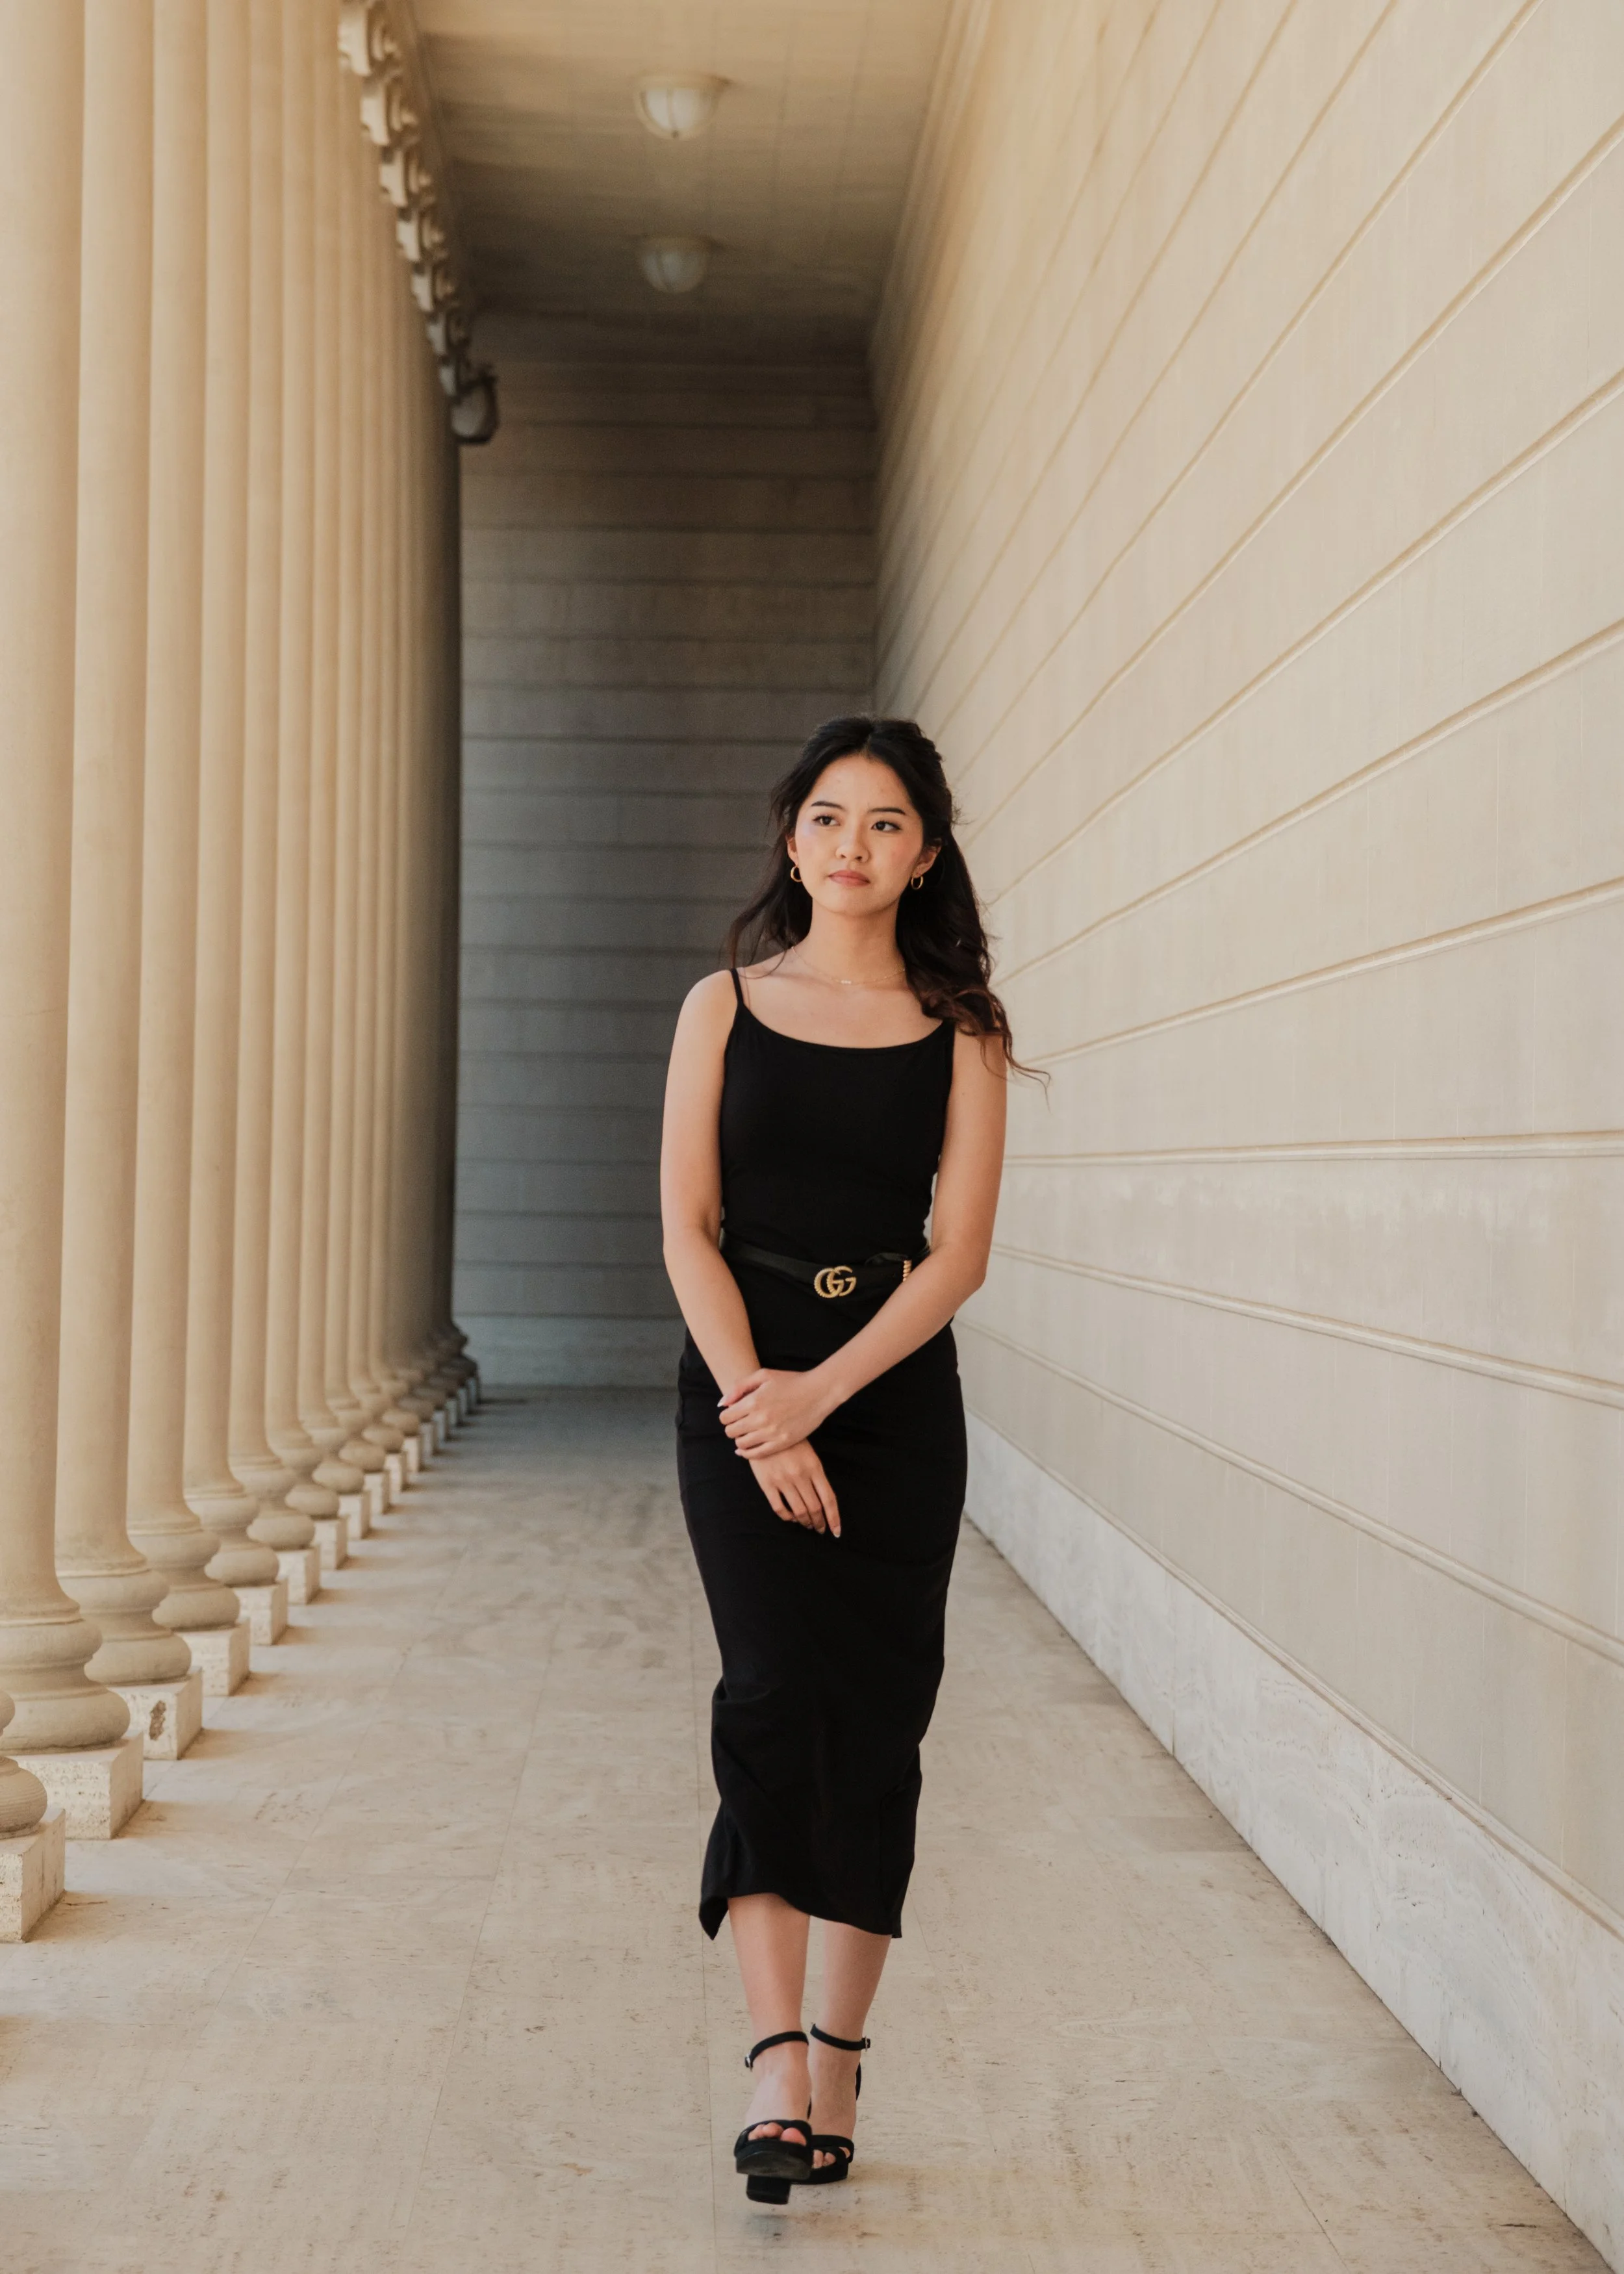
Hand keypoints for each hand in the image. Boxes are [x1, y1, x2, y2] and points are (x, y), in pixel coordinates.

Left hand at [718, 1366, 832, 1456]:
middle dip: (731, 1427)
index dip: (726, 1416)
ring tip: (745, 1433)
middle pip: (731, 1432)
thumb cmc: (791, 1381)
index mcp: (754, 1401)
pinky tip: (746, 1449)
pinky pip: (757, 1454)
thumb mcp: (763, 1375)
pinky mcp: (782, 1443)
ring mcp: (772, 1433)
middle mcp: (760, 1419)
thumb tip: (722, 1403)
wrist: (818, 1392)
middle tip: (739, 1423)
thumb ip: (739, 1387)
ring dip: (739, 1439)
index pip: (725, 1418)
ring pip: (741, 1444)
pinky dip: (747, 1453)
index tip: (733, 1414)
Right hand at [746, 1442, 840, 1535]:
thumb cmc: (790, 1442)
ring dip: (805, 1522)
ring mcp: (783, 1480)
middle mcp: (801, 1475)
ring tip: (807, 1525)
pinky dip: (787, 1517)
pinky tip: (790, 1518)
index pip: (829, 1499)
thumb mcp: (810, 1454)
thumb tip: (824, 1501)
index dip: (834, 1518)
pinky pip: (779, 1508)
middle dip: (819, 1522)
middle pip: (815, 1508)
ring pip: (798, 1511)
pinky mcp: (767, 1483)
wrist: (764, 1428)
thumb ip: (816, 1476)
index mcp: (815, 1467)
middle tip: (820, 1529)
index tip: (836, 1531)